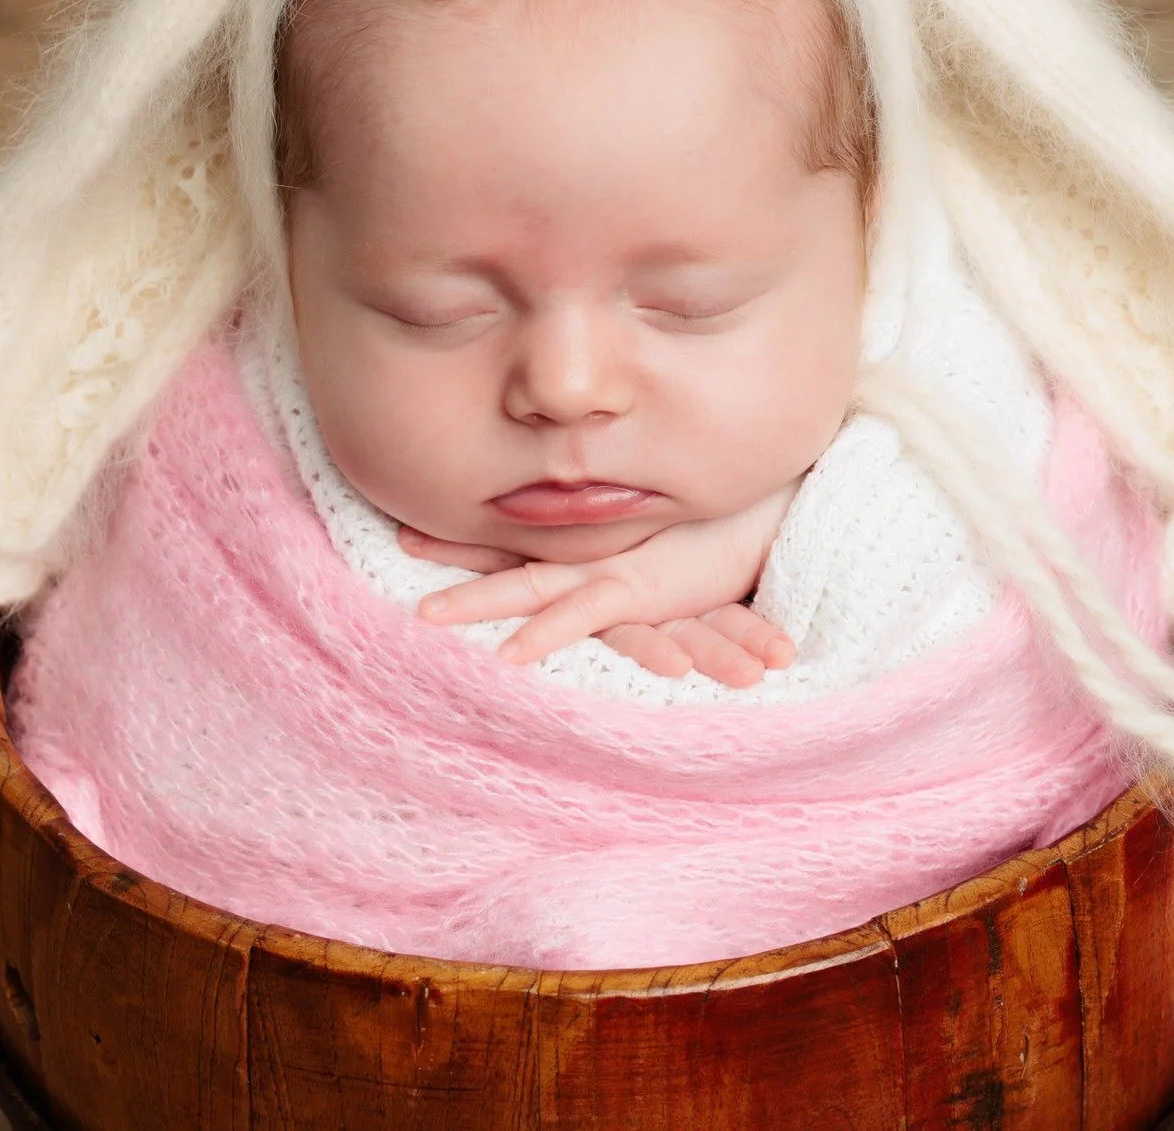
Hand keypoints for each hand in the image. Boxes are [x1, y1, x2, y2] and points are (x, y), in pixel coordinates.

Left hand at [400, 485, 798, 687]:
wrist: (779, 517)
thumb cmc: (726, 538)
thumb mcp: (667, 550)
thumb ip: (629, 562)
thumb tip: (595, 570)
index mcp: (594, 544)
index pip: (515, 538)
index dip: (462, 538)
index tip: (404, 528)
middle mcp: (593, 552)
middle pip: (508, 555)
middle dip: (453, 555)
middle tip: (394, 540)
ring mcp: (611, 570)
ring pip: (529, 586)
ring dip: (479, 596)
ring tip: (425, 613)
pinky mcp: (641, 590)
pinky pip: (584, 615)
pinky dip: (547, 633)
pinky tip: (511, 654)